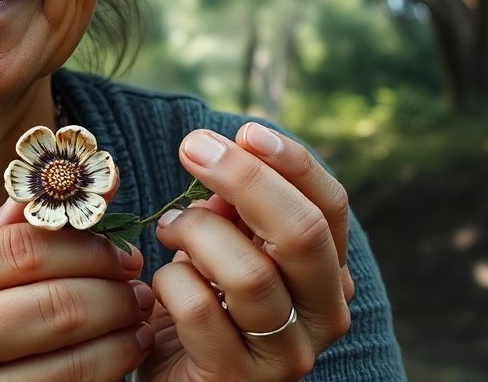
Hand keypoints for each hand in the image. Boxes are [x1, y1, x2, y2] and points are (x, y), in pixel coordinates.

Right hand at [0, 199, 154, 380]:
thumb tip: (71, 177)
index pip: (24, 248)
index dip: (87, 247)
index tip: (123, 251)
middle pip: (55, 303)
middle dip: (113, 293)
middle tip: (140, 288)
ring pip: (70, 358)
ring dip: (121, 339)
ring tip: (138, 324)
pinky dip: (105, 374)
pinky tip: (119, 361)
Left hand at [138, 123, 353, 381]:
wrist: (174, 380)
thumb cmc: (199, 308)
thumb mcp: (222, 249)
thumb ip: (235, 211)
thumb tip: (228, 155)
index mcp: (327, 275)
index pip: (331, 209)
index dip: (293, 163)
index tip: (246, 131)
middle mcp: (323, 317)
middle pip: (303, 233)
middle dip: (244, 179)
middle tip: (192, 149)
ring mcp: (286, 354)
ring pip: (250, 272)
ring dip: (197, 233)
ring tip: (168, 228)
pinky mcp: (237, 379)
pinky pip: (202, 309)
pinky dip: (170, 282)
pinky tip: (157, 284)